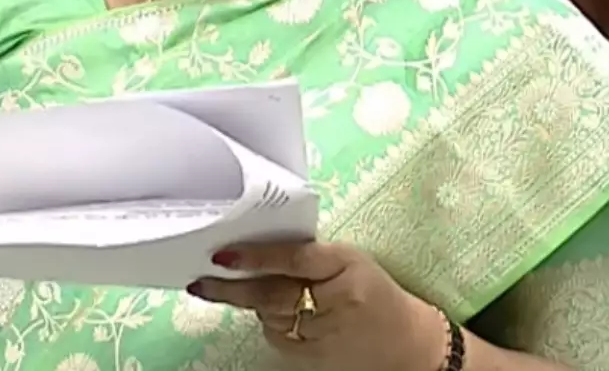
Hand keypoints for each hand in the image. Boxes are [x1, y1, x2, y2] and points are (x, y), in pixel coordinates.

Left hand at [190, 242, 445, 370]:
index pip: (293, 260)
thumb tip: (254, 251)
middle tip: (200, 281)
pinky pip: (277, 336)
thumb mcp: (348, 260)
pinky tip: (282, 314)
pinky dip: (270, 322)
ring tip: (244, 290)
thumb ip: (306, 254)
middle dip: (231, 288)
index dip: (256, 257)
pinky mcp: (315, 358)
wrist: (408, 345)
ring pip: (269, 315)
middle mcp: (335, 301)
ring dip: (252, 302)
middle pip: (272, 293)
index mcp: (345, 266)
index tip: (222, 256)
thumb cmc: (374, 293)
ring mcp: (324, 334)